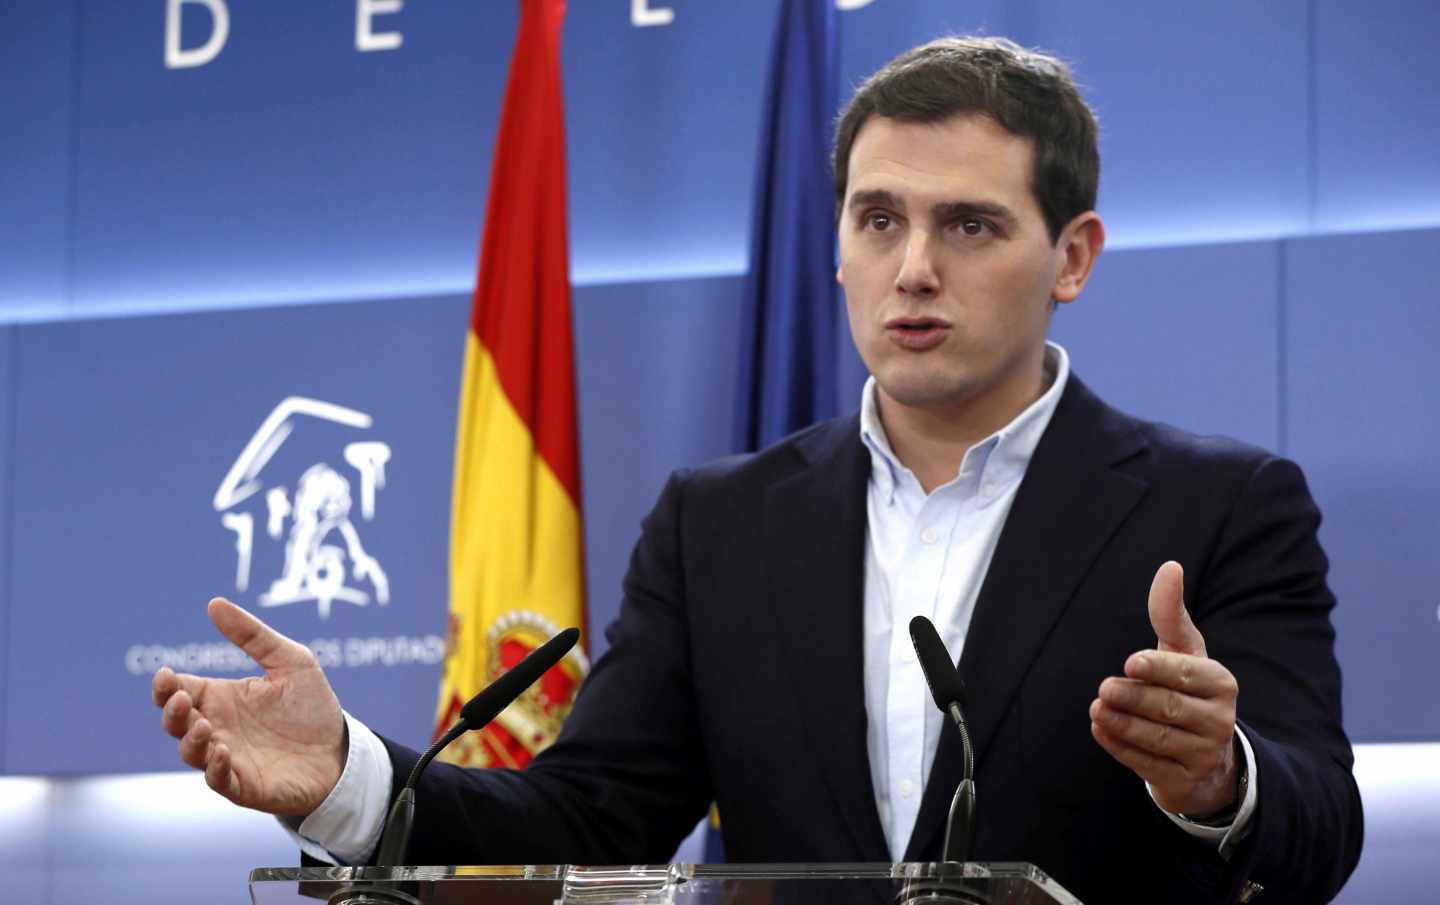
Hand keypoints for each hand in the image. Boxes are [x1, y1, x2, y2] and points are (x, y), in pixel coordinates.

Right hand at [152, 598, 345, 816]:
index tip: (166, 674)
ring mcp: (228, 757)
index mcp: (222, 698)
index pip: (180, 690)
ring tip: (204, 724)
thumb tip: (214, 603)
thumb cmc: (311, 706)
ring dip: (190, 740)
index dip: (166, 685)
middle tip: (182, 698)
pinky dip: (214, 769)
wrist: (340, 750)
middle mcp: (218, 728)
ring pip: (191, 752)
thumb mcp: (290, 660)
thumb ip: (253, 635)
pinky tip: (221, 753)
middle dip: (172, 711)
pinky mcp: (245, 785)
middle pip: (176, 722)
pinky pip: (219, 781)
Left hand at [1089, 561, 1240, 817]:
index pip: (1188, 674)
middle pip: (1170, 708)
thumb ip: (1170, 614)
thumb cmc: (1187, 689)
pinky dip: (1121, 748)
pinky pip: (1149, 765)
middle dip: (1135, 698)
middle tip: (1105, 689)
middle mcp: (1219, 719)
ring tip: (1096, 708)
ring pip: (1159, 739)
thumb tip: (1170, 566)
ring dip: (1123, 724)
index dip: (1160, 669)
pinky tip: (1100, 730)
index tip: (1130, 662)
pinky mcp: (1185, 780)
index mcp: (1220, 682)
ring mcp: (1204, 754)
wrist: (1204, 755)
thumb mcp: (1183, 652)